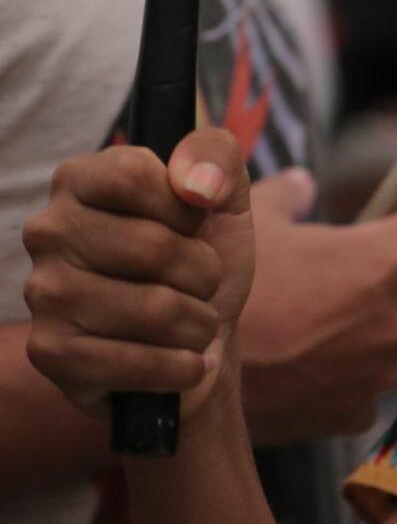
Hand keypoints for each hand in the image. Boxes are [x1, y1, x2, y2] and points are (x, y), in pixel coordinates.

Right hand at [22, 131, 255, 428]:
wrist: (201, 339)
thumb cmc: (204, 258)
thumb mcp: (226, 196)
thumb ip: (217, 155)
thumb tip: (195, 185)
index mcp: (80, 181)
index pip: (134, 174)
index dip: (187, 207)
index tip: (194, 224)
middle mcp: (47, 232)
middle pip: (154, 246)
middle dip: (204, 273)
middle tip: (199, 283)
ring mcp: (43, 294)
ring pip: (155, 308)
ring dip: (198, 324)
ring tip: (190, 323)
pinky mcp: (51, 353)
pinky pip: (139, 363)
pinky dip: (182, 367)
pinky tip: (182, 362)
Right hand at [239, 143, 396, 444]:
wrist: (182, 379)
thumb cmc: (219, 288)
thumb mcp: (247, 219)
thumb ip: (285, 195)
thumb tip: (301, 187)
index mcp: (387, 259)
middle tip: (387, 259)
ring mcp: (382, 370)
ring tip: (360, 313)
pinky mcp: (354, 411)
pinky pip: (378, 386)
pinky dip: (363, 372)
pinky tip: (329, 361)